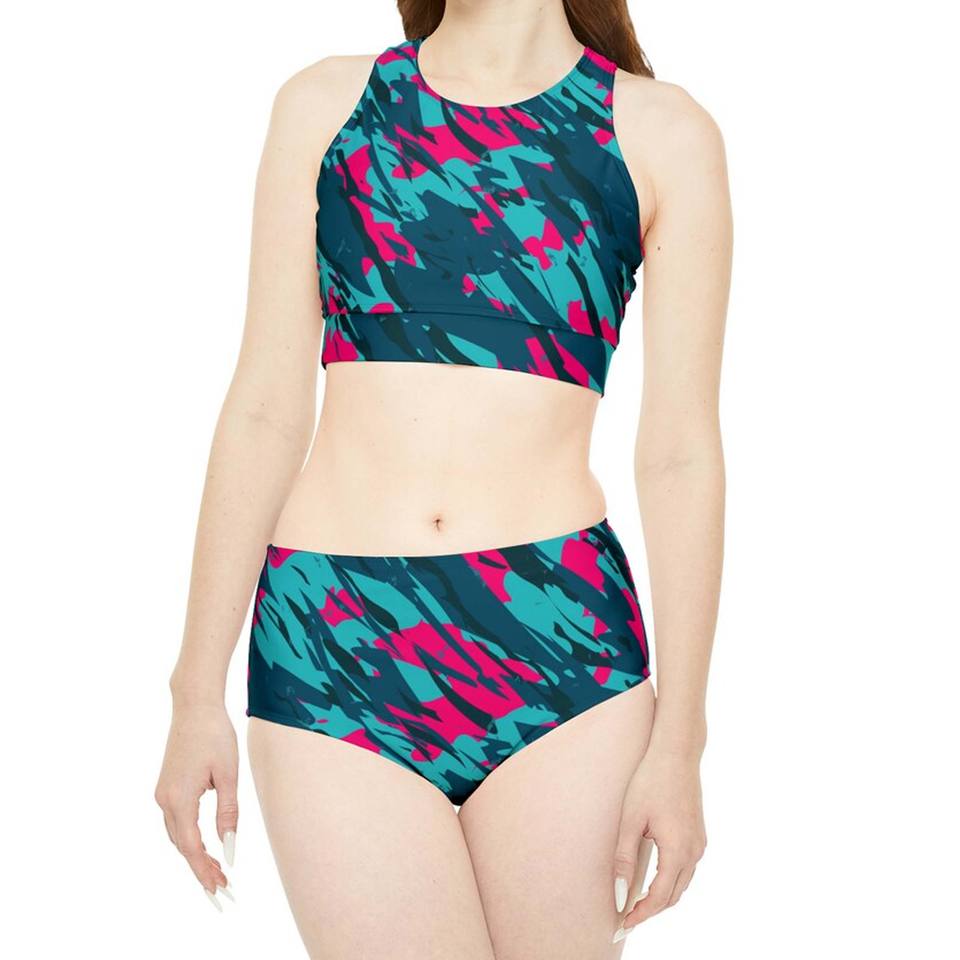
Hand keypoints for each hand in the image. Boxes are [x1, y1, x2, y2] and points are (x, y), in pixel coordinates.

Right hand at [154, 701, 238, 908]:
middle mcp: (165, 799)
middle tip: (222, 887)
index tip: (220, 888)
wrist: (195, 706)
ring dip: (194, 854)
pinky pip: (176, 820)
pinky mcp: (166, 786)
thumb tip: (229, 848)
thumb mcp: (227, 775)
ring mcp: (162, 793)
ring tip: (216, 871)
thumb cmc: (215, 735)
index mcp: (179, 799)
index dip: (204, 870)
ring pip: (177, 835)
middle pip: (182, 845)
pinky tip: (204, 844)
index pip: (191, 847)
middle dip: (200, 867)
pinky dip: (189, 837)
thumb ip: (228, 812)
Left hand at [611, 752, 705, 940]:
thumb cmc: (650, 781)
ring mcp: (700, 844)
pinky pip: (686, 869)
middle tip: (625, 919)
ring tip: (635, 904)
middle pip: (673, 896)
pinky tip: (652, 881)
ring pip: (681, 884)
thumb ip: (624, 859)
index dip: (641, 915)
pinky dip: (670, 882)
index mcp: (678, 850)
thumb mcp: (630, 820)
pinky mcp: (698, 835)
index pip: (660, 898)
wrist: (676, 754)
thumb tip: (619, 895)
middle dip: (650, 911)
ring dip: (661, 898)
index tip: (622, 925)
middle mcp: (694, 851)